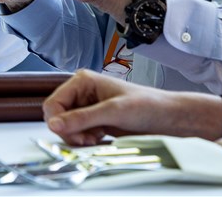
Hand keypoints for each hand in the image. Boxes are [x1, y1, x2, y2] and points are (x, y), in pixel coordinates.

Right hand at [44, 69, 221, 145]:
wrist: (167, 117)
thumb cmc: (147, 105)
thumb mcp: (113, 111)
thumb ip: (82, 118)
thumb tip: (54, 124)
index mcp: (82, 80)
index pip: (53, 104)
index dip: (59, 122)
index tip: (72, 135)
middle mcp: (82, 92)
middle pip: (58, 117)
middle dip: (69, 131)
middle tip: (87, 139)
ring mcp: (88, 108)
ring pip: (67, 128)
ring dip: (78, 137)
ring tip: (96, 138)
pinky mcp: (94, 121)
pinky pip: (78, 134)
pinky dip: (85, 140)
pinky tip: (100, 138)